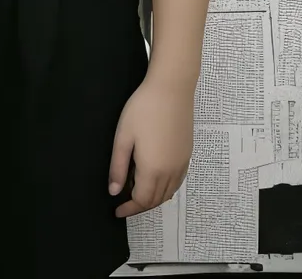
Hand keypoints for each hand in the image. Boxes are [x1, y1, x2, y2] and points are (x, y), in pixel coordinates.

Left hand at [109, 76, 193, 216]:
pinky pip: (176, 182)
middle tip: (123, 203)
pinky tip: (153, 179)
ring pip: (168, 193)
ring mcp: (182, 164)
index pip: (142, 200)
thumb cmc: (143, 109)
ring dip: (152, 198)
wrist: (171, 90)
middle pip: (156, 200)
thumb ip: (118, 166)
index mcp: (153, 170)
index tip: (116, 211)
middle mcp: (171, 172)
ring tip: (135, 191)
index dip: (129, 208)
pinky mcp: (187, 156)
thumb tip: (114, 191)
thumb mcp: (123, 137)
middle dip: (139, 206)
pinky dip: (164, 189)